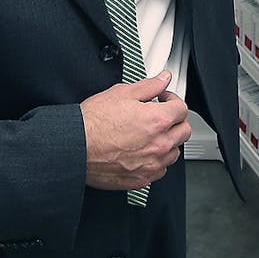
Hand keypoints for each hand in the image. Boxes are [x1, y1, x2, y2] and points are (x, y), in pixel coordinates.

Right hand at [79, 71, 190, 190]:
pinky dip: (156, 161)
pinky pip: (160, 170)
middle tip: (161, 116)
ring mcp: (151, 164)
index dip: (172, 100)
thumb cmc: (93, 123)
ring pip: (174, 152)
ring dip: (168, 142)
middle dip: (174, 121)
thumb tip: (163, 79)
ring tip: (151, 134)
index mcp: (157, 121)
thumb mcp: (122, 93)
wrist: (74, 147)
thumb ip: (149, 86)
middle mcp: (159, 144)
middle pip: (184, 132)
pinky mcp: (141, 179)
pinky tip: (144, 152)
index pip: (182, 109)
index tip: (163, 100)